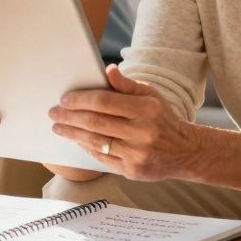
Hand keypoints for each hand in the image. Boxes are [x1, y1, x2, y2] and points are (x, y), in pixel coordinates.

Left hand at [49, 65, 199, 180]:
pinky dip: (86, 148)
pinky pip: (102, 158)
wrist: (186, 151)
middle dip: (70, 117)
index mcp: (146, 109)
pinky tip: (76, 140)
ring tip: (59, 127)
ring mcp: (137, 154)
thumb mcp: (151, 95)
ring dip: (72, 134)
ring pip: (95, 142)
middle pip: (96, 123)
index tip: (64, 99)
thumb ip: (127, 84)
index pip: (104, 102)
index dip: (81, 100)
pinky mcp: (132, 171)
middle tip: (54, 113)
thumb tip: (107, 70)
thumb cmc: (163, 118)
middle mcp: (142, 132)